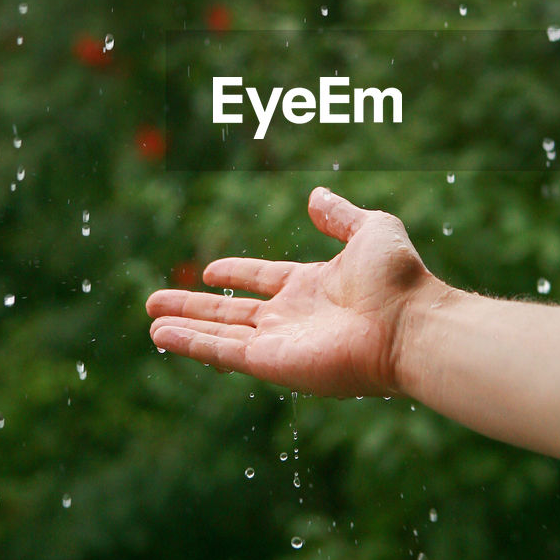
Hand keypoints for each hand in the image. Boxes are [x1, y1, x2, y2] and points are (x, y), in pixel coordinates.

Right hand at [146, 186, 446, 396]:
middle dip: (195, 305)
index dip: (237, 274)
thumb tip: (316, 196)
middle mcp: (292, 317)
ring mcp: (280, 342)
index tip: (210, 270)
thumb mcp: (370, 231)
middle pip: (232, 312)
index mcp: (313, 286)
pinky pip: (222, 352)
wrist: (408, 323)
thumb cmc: (397, 279)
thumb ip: (340, 216)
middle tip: (157, 301)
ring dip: (184, 327)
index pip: (263, 280)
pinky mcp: (272, 363)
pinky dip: (190, 343)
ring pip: (220, 334)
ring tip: (151, 322)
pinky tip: (162, 335)